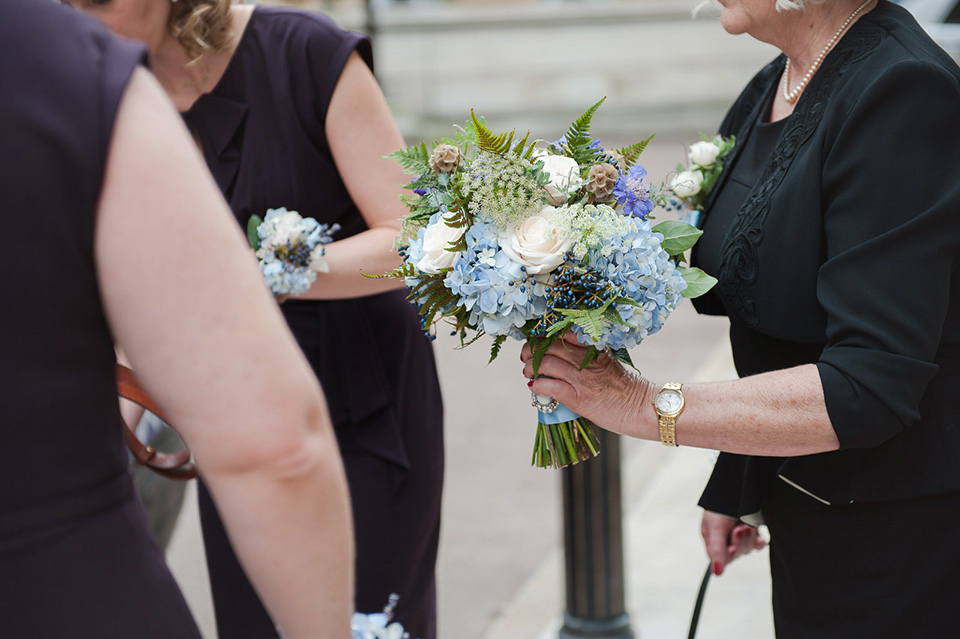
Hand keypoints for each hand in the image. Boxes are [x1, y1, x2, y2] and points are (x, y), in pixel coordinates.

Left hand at [520, 332, 652, 435]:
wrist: (640, 407)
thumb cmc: (623, 387)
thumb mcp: (606, 361)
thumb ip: (586, 355)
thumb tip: (559, 355)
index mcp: (592, 347)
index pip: (560, 333)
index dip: (541, 337)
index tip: (535, 343)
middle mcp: (585, 360)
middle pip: (547, 347)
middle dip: (529, 351)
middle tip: (525, 358)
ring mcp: (581, 378)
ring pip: (545, 364)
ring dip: (530, 369)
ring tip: (528, 374)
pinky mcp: (579, 398)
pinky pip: (550, 386)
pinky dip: (538, 386)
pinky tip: (535, 388)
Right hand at [701, 510, 765, 575]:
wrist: (739, 487)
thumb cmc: (721, 505)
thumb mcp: (715, 527)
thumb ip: (716, 550)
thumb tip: (716, 573)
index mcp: (712, 540)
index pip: (721, 558)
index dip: (729, 553)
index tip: (731, 546)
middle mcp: (726, 540)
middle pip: (736, 554)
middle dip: (740, 541)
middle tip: (740, 528)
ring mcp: (740, 536)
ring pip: (748, 549)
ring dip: (749, 537)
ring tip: (746, 523)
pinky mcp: (753, 533)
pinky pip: (758, 545)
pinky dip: (759, 542)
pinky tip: (759, 537)